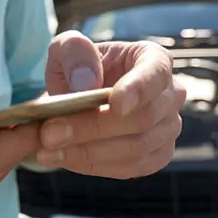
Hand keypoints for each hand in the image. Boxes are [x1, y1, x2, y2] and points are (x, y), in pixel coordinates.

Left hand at [36, 31, 186, 177]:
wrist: (80, 98)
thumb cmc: (78, 69)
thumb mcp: (66, 49)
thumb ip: (74, 52)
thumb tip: (87, 81)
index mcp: (154, 59)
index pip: (154, 74)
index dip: (138, 90)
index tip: (115, 104)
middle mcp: (170, 95)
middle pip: (142, 118)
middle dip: (93, 128)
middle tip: (50, 133)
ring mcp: (168, 128)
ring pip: (136, 148)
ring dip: (88, 152)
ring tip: (48, 149)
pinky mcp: (157, 156)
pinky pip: (131, 168)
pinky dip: (95, 165)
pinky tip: (65, 159)